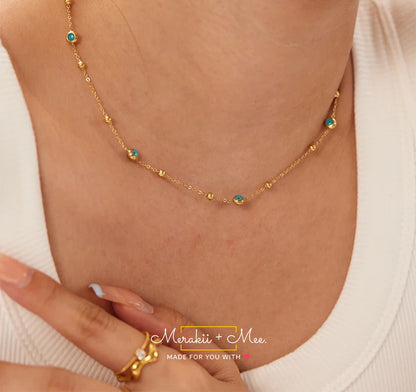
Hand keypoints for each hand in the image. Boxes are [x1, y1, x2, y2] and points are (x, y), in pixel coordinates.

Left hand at [0, 253, 246, 391]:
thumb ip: (173, 325)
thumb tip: (117, 295)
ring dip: (22, 388)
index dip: (50, 300)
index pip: (96, 327)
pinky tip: (28, 388)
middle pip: (59, 385)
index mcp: (168, 371)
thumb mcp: (220, 362)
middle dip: (11, 367)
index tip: (12, 276)